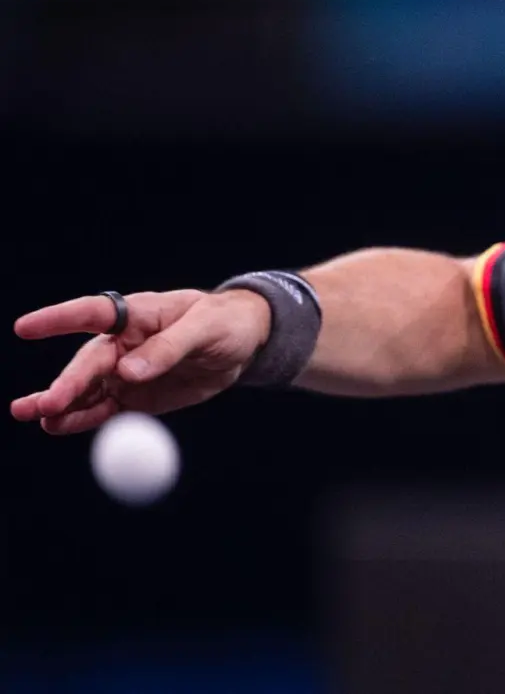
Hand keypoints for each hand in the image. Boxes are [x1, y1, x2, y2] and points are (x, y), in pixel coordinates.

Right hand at [12, 289, 272, 434]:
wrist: (244, 343)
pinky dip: (83, 419)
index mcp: (137, 315)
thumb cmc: (223, 322)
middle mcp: (123, 343)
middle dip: (65, 384)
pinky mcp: (135, 397)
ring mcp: (125, 372)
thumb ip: (168, 348)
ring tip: (38, 417)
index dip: (57, 320)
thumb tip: (126, 372)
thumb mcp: (204, 329)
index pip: (92, 313)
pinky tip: (59, 426)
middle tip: (43, 404)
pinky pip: (105, 410)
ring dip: (62, 404)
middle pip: (88, 363)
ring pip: (87, 390)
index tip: (24, 328)